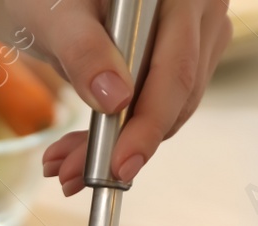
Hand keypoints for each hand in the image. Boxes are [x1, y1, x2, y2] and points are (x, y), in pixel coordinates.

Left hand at [22, 0, 231, 193]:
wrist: (57, 1)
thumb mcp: (56, 16)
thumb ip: (84, 50)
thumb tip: (116, 100)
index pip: (175, 68)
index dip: (150, 122)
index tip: (120, 163)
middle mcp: (201, 9)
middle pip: (176, 94)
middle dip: (123, 144)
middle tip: (72, 175)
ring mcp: (199, 35)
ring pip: (169, 109)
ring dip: (116, 145)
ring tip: (65, 163)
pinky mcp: (187, 60)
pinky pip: (160, 108)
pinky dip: (119, 134)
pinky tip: (81, 148)